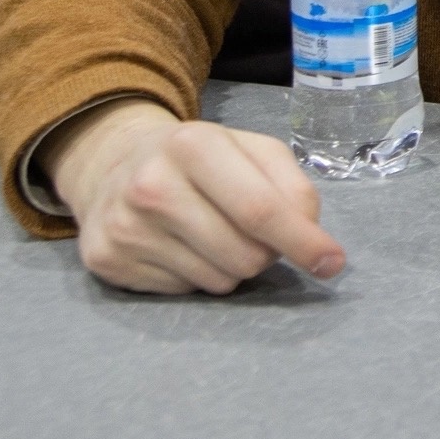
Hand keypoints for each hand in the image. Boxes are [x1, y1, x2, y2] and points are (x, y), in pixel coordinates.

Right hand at [43, 99, 345, 295]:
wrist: (111, 164)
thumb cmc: (198, 158)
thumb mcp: (249, 149)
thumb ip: (292, 185)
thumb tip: (311, 236)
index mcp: (194, 146)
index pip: (259, 210)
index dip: (302, 241)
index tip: (332, 262)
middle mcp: (152, 186)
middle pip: (245, 254)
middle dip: (266, 252)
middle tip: (253, 231)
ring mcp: (125, 227)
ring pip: (218, 281)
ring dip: (232, 266)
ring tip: (212, 232)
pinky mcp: (107, 262)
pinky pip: (184, 292)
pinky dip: (196, 276)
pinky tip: (179, 246)